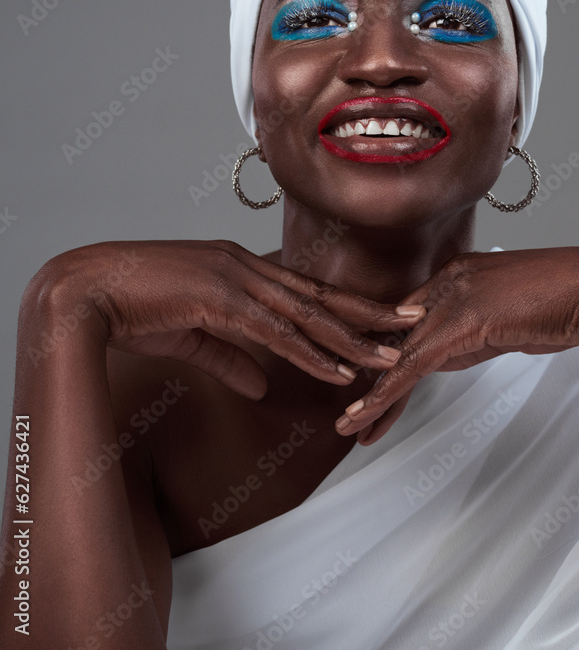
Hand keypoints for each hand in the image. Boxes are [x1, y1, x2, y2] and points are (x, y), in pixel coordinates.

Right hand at [39, 239, 420, 397]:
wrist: (89, 290)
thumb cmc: (134, 306)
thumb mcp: (190, 334)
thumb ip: (231, 357)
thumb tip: (262, 385)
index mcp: (242, 268)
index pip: (307, 289)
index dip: (348, 304)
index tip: (382, 315)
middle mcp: (247, 269)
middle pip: (322, 296)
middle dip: (370, 313)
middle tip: (414, 322)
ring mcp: (237, 282)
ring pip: (309, 316)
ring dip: (353, 339)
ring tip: (392, 357)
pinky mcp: (221, 303)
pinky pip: (277, 334)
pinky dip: (313, 356)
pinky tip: (341, 372)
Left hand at [335, 247, 578, 443]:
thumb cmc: (567, 301)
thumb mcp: (509, 316)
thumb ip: (475, 329)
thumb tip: (452, 354)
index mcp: (456, 273)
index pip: (409, 318)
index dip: (388, 353)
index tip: (373, 380)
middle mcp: (445, 281)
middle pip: (394, 336)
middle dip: (369, 376)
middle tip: (349, 411)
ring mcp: (450, 299)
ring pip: (396, 355)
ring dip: (371, 395)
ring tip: (348, 427)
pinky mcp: (460, 325)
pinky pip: (412, 366)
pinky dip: (386, 395)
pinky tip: (365, 417)